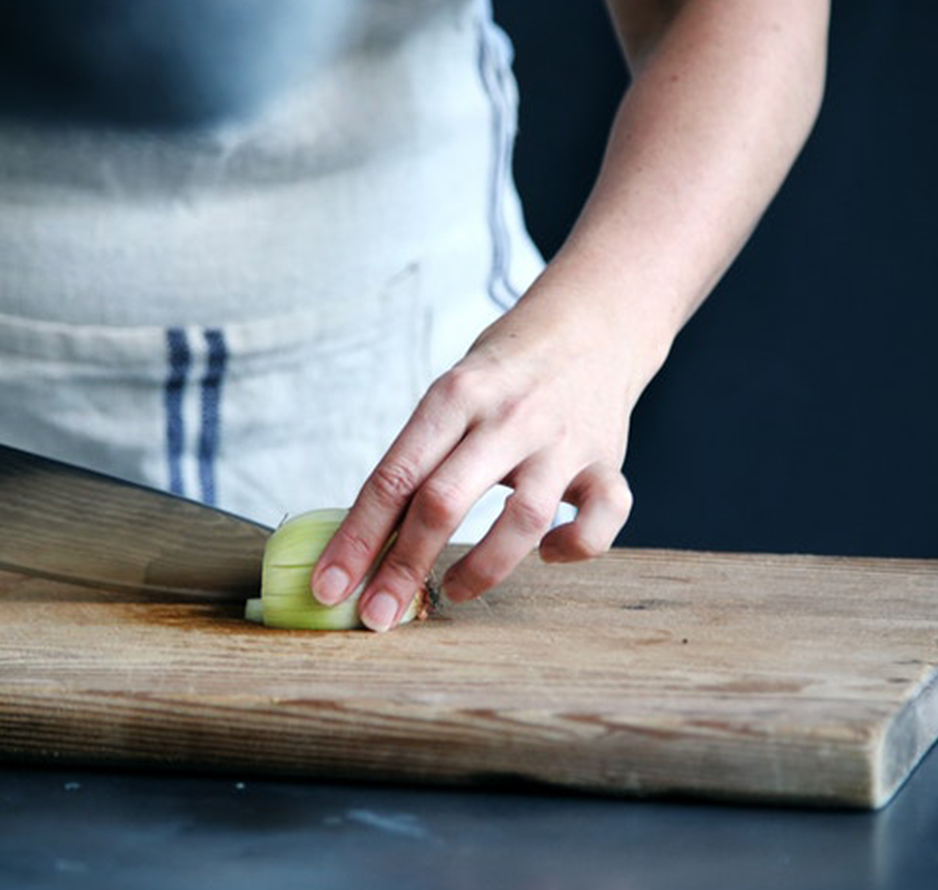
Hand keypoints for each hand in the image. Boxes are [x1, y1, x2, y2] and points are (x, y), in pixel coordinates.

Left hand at [311, 282, 656, 630]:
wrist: (592, 321)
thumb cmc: (505, 371)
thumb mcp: (453, 392)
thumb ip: (422, 455)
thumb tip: (366, 540)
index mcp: (455, 395)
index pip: (393, 476)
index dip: (357, 538)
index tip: (330, 586)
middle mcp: (508, 416)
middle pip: (443, 501)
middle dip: (403, 569)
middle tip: (377, 616)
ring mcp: (562, 440)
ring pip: (522, 520)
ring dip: (481, 569)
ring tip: (453, 590)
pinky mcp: (607, 460)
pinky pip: (604, 516)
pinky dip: (576, 546)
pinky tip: (549, 552)